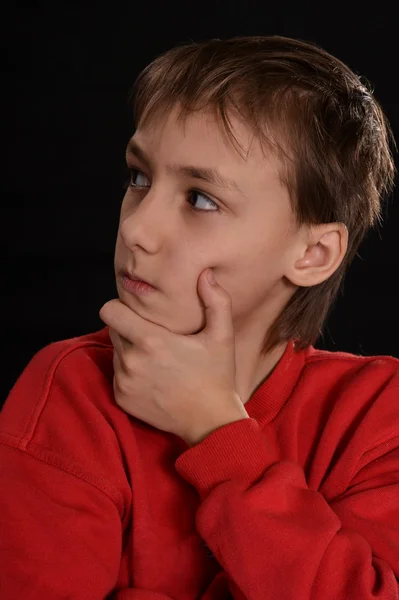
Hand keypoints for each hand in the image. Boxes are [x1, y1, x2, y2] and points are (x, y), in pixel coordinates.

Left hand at [99, 268, 248, 445]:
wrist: (210, 421)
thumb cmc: (217, 376)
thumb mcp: (222, 336)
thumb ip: (215, 301)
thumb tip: (205, 274)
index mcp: (151, 341)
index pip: (110, 311)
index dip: (119, 307)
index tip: (135, 311)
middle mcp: (131, 361)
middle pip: (113, 330)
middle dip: (129, 329)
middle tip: (154, 336)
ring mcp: (124, 382)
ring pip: (116, 352)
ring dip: (130, 351)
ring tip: (157, 359)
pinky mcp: (121, 398)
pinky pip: (117, 374)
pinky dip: (130, 373)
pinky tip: (154, 378)